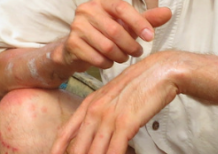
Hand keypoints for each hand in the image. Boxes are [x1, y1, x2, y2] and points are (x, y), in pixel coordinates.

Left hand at [50, 51, 183, 153]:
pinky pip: (114, 149)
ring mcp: (109, 117)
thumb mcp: (113, 96)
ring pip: (95, 151)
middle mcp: (95, 111)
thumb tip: (99, 131)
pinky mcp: (125, 123)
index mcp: (90, 103)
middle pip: (78, 146)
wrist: (160, 71)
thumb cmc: (140, 84)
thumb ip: (102, 112)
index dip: (57, 148)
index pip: (66, 131)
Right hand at [54, 0, 171, 72]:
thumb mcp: (128, 24)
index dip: (138, 23)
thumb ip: (147, 18)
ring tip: (124, 56)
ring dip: (120, 56)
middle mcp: (86, 8)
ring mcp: (76, 25)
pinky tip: (109, 61)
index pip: (122, 8)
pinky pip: (96, 58)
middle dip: (131, 45)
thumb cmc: (107, 32)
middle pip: (115, 31)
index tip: (150, 37)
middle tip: (137, 52)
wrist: (77, 47)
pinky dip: (107, 63)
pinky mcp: (71, 43)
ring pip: (107, 46)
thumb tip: (168, 12)